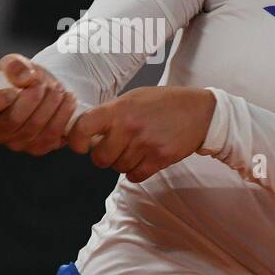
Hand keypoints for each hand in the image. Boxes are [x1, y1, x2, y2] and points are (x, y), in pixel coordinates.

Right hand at [0, 53, 77, 155]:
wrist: (44, 91)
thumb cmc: (25, 80)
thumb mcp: (18, 66)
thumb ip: (15, 65)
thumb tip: (24, 77)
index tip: (14, 90)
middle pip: (14, 120)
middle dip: (34, 97)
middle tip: (45, 84)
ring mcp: (21, 143)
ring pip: (39, 129)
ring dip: (53, 105)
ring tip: (59, 90)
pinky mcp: (44, 146)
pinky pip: (59, 137)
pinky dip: (72, 120)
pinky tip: (74, 105)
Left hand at [67, 86, 215, 182]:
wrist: (199, 112)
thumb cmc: (163, 103)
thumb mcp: (133, 98)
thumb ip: (110, 114)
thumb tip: (85, 132)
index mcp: (119, 109)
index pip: (83, 127)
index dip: (76, 140)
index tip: (80, 145)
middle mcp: (129, 127)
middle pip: (100, 158)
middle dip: (104, 156)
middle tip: (115, 147)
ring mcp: (145, 144)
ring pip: (118, 168)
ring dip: (123, 162)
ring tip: (137, 147)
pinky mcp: (159, 158)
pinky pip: (134, 176)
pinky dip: (136, 171)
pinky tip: (144, 158)